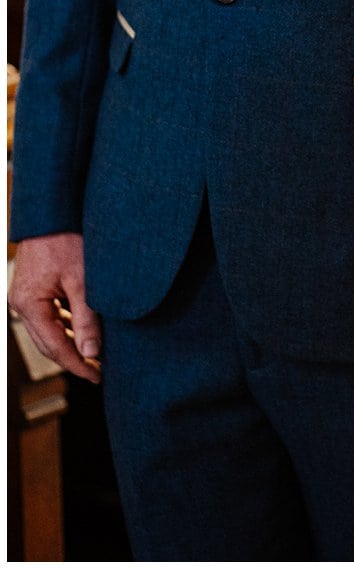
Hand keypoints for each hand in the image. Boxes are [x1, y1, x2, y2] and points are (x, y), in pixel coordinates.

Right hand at [8, 233, 101, 383]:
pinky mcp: (33, 287)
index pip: (55, 347)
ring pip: (49, 330)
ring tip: (96, 354)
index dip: (77, 364)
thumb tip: (91, 353)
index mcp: (29, 305)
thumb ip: (86, 317)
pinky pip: (49, 315)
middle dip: (74, 358)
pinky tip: (84, 329)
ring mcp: (25, 296)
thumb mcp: (82, 279)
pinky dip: (66, 324)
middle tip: (99, 370)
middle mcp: (21, 304)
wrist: (52, 210)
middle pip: (49, 343)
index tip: (97, 376)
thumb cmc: (66, 239)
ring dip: (71, 342)